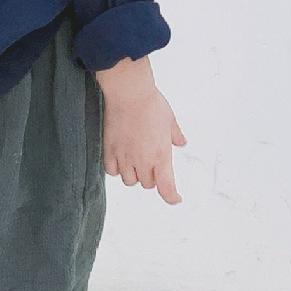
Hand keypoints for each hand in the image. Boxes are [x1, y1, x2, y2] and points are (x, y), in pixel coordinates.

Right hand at [95, 56, 186, 204]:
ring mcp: (124, 156)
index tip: (175, 198)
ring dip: (134, 174)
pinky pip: (111, 171)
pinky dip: (117, 169)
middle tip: (151, 163)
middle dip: (151, 177)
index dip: (171, 197)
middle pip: (147, 184)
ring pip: (129, 180)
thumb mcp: (170, 119)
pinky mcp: (109, 150)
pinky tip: (120, 159)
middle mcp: (142, 160)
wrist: (128, 92)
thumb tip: (181, 142)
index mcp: (161, 155)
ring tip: (134, 161)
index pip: (166, 188)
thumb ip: (175, 135)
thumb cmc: (151, 103)